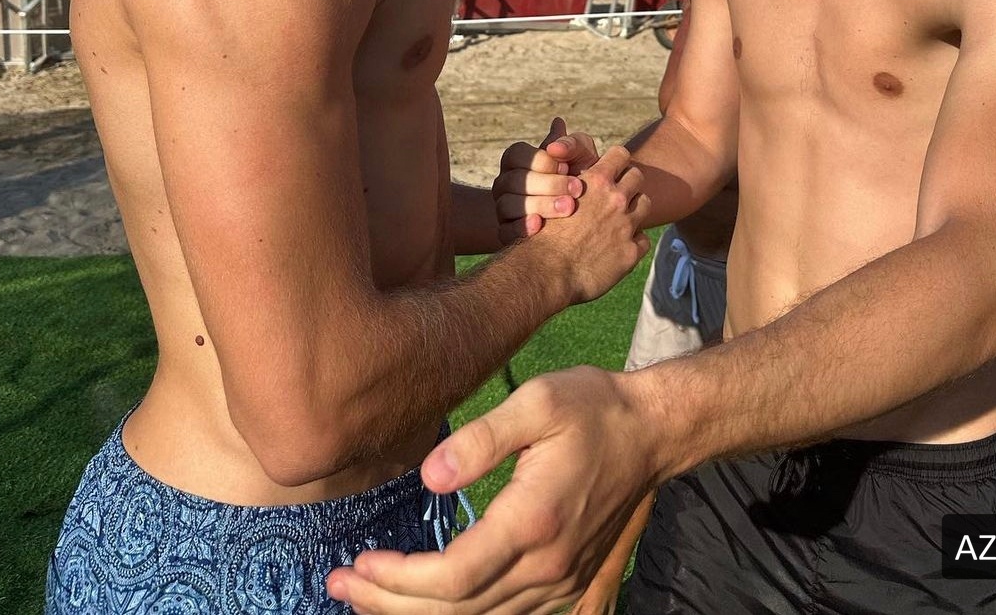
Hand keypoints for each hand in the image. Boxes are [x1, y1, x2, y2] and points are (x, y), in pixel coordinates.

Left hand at [326, 366, 658, 614]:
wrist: (654, 431)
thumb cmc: (593, 407)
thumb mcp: (537, 402)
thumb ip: (482, 439)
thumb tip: (429, 477)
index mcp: (533, 521)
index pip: (452, 578)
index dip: (397, 580)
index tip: (357, 563)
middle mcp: (547, 565)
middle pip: (456, 613)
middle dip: (390, 605)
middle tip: (342, 586)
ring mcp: (561, 582)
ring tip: (372, 597)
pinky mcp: (569, 584)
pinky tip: (430, 606)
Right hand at [492, 119, 586, 242]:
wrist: (583, 215)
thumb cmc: (581, 175)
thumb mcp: (581, 156)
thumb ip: (571, 142)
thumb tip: (558, 124)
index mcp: (517, 159)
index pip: (517, 154)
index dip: (542, 161)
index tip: (567, 167)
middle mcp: (504, 182)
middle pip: (514, 181)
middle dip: (548, 185)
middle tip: (576, 190)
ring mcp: (502, 207)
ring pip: (507, 205)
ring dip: (540, 205)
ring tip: (568, 208)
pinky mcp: (505, 232)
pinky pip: (504, 231)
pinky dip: (521, 227)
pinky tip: (540, 225)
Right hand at [527, 144, 649, 305]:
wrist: (545, 271)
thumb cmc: (541, 232)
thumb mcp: (552, 193)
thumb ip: (567, 174)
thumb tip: (565, 141)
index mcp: (596, 181)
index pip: (620, 154)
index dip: (616, 161)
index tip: (612, 169)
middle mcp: (615, 199)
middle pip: (637, 176)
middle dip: (628, 182)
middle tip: (616, 194)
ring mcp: (625, 226)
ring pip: (645, 204)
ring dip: (634, 209)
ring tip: (619, 218)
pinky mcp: (630, 252)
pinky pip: (643, 239)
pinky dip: (634, 241)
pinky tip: (619, 245)